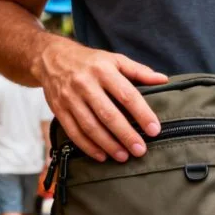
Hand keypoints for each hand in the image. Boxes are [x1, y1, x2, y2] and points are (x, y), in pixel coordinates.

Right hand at [31, 37, 167, 161]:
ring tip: (123, 156)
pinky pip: (74, 132)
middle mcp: (85, 84)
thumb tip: (163, 80)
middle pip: (108, 114)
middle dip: (126, 135)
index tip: (155, 129)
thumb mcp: (114, 59)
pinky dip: (88, 146)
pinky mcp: (58, 110)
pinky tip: (102, 156)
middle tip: (140, 150)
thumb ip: (138, 71)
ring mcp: (70, 98)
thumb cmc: (89, 61)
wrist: (51, 58)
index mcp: (103, 70)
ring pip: (90, 126)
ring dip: (108, 144)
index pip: (127, 95)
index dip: (142, 114)